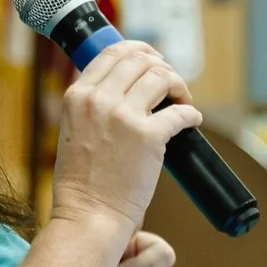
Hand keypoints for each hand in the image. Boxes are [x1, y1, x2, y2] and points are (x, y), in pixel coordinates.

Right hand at [49, 43, 200, 232]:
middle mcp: (99, 100)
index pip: (112, 53)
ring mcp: (123, 116)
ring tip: (182, 101)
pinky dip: (192, 113)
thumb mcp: (73, 131)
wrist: (88, 215)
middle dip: (162, 67)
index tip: (153, 61)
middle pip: (140, 60)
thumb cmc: (83, 182)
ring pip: (161, 77)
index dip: (139, 51)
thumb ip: (93, 106)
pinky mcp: (148, 136)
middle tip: (173, 83)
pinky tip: (193, 120)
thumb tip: (125, 88)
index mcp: (77, 96)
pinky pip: (181, 112)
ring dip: (179, 86)